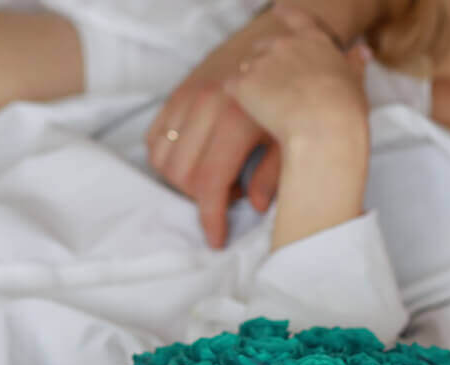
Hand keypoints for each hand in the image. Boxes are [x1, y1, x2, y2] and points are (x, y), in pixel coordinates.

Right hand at [146, 0, 383, 248]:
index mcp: (237, 117)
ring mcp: (187, 95)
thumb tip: (257, 207)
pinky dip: (169, 159)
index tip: (217, 239)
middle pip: (181, 176)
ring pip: (163, 160)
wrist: (284, 39)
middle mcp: (206, 105)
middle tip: (228, 197)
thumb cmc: (294, 93)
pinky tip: (198, 160)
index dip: (211, 219)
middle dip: (200, 200)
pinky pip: (155, 139)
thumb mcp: (294, 135)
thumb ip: (275, 175)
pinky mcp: (177, 92)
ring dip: (183, 181)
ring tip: (216, 177)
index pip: (209, 184)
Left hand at [224, 4, 369, 147]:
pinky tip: (246, 110)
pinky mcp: (244, 85)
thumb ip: (355, 64)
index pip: (296, 18)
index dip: (286, 14)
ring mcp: (262, 63)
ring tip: (264, 105)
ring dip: (251, 82)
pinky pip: (231, 86)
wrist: (324, 128)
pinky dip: (237, 97)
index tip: (278, 9)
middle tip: (271, 87)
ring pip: (246, 67)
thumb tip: (363, 52)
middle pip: (263, 46)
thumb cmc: (345, 111)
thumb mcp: (356, 82)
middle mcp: (285, 45)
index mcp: (313, 41)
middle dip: (263, 62)